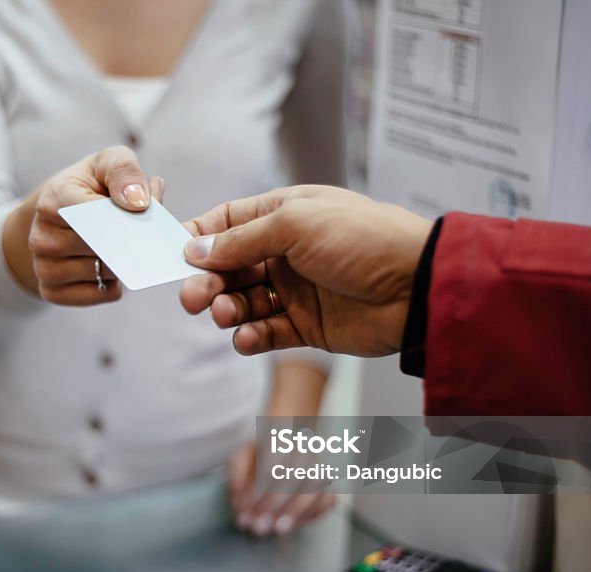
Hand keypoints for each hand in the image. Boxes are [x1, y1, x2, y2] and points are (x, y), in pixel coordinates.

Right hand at [4, 145, 163, 304]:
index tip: (142, 212)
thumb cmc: (91, 187)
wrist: (59, 218)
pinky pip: (97, 295)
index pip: (91, 214)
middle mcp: (41, 236)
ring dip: (123, 264)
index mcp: (53, 199)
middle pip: (99, 247)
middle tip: (143, 234)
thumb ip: (125, 171)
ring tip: (124, 249)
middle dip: (128, 241)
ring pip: (101, 272)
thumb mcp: (107, 163)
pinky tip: (113, 271)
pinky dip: (113, 286)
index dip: (122, 215)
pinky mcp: (51, 291)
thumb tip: (138, 202)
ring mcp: (43, 266)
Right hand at [179, 186, 431, 356]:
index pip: (226, 224)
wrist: (416, 286)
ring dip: (226, 310)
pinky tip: (245, 338)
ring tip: (223, 315)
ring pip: (243, 302)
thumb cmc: (361, 239)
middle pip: (228, 268)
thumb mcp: (295, 224)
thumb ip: (242, 239)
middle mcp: (285, 251)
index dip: (198, 239)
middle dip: (206, 282)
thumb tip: (193, 249)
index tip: (174, 257)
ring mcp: (295, 290)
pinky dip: (250, 337)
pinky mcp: (306, 326)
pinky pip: (266, 333)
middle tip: (192, 298)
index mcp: (282, 214)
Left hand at [228, 443, 335, 536]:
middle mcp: (303, 446)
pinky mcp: (330, 481)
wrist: (282, 449)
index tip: (245, 510)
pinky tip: (294, 524)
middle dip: (274, 504)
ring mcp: (320, 463)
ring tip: (277, 529)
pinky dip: (312, 514)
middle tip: (258, 525)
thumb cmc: (259, 457)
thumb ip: (237, 481)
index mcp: (278, 436)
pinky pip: (328, 499)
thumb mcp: (240, 462)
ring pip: (315, 486)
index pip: (270, 462)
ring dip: (295, 512)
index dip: (257, 490)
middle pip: (294, 474)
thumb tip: (241, 505)